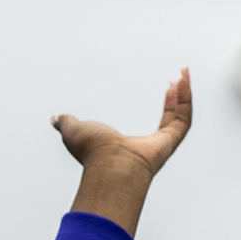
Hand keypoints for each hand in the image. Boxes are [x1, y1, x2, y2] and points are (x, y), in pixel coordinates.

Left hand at [52, 69, 192, 235]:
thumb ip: (66, 122)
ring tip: (185, 74)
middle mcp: (147, 145)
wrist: (108, 165)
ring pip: (180, 116)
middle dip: (176, 98)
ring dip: (183, 95)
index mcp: (127, 144)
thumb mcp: (74, 130)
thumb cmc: (93, 153)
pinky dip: (185, 99)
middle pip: (170, 118)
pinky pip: (183, 117)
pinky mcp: (169, 141)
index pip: (148, 122)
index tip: (164, 88)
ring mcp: (161, 144)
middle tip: (179, 80)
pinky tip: (183, 81)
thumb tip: (55, 119)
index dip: (158, 105)